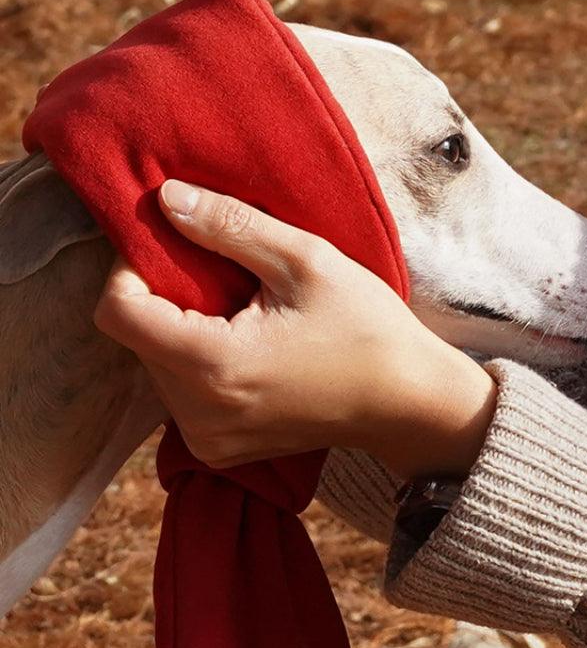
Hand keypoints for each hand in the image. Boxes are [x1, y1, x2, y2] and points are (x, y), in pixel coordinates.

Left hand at [94, 181, 496, 475]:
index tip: (176, 246)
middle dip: (166, 296)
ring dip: (183, 328)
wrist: (406, 401)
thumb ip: (229, 227)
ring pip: (156, 363)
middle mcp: (199, 414)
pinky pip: (180, 392)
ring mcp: (208, 439)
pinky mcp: (218, 449)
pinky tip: (247, 347)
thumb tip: (165, 199)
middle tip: (222, 276)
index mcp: (214, 366)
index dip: (132, 268)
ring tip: (242, 313)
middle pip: (138, 337)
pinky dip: (199, 360)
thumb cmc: (367, 329)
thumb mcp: (305, 261)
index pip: (118, 311)